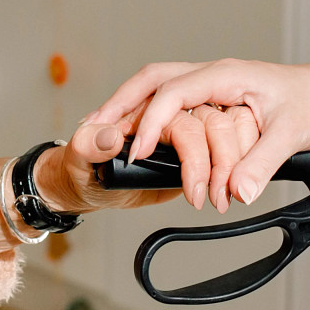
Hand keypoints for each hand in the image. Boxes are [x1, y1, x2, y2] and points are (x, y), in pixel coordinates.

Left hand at [38, 103, 261, 213]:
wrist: (89, 189)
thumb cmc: (82, 164)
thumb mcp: (79, 154)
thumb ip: (89, 143)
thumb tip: (107, 135)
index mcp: (146, 108)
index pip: (177, 114)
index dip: (184, 145)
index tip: (183, 178)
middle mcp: (171, 117)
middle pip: (211, 123)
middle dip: (215, 160)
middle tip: (202, 195)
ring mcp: (187, 137)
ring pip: (224, 137)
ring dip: (226, 168)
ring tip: (218, 201)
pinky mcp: (195, 158)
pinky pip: (225, 158)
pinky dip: (231, 175)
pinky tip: (229, 195)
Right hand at [83, 56, 309, 207]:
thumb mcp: (292, 135)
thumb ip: (261, 164)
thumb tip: (238, 193)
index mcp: (225, 75)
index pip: (172, 92)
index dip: (150, 122)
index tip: (136, 150)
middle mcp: (214, 75)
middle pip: (152, 79)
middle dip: (121, 103)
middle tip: (93, 128)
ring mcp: (214, 85)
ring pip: (161, 88)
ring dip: (133, 108)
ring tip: (106, 131)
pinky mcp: (218, 98)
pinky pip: (176, 102)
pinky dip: (153, 115)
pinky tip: (143, 135)